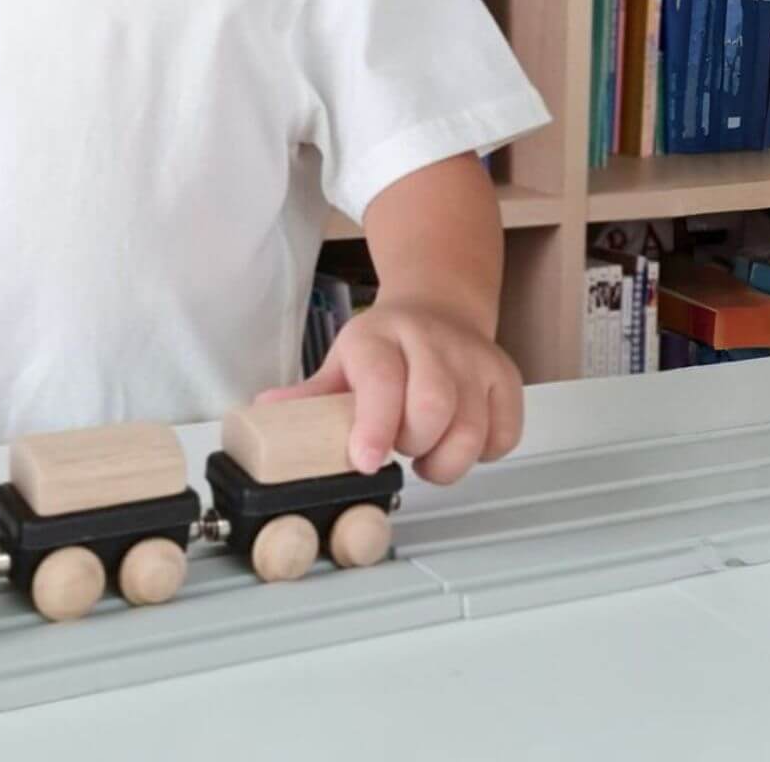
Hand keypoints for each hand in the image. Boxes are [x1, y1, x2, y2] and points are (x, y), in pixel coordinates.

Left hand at [256, 298, 523, 484]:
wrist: (437, 309)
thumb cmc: (384, 347)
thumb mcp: (340, 363)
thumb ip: (309, 396)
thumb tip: (264, 412)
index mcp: (378, 337)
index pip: (382, 381)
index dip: (374, 426)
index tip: (365, 460)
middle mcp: (430, 342)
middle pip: (434, 408)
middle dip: (413, 444)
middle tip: (399, 445)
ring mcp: (473, 359)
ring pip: (472, 430)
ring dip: (445, 459)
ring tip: (424, 448)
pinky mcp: (506, 378)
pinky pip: (504, 436)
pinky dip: (482, 454)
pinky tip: (457, 438)